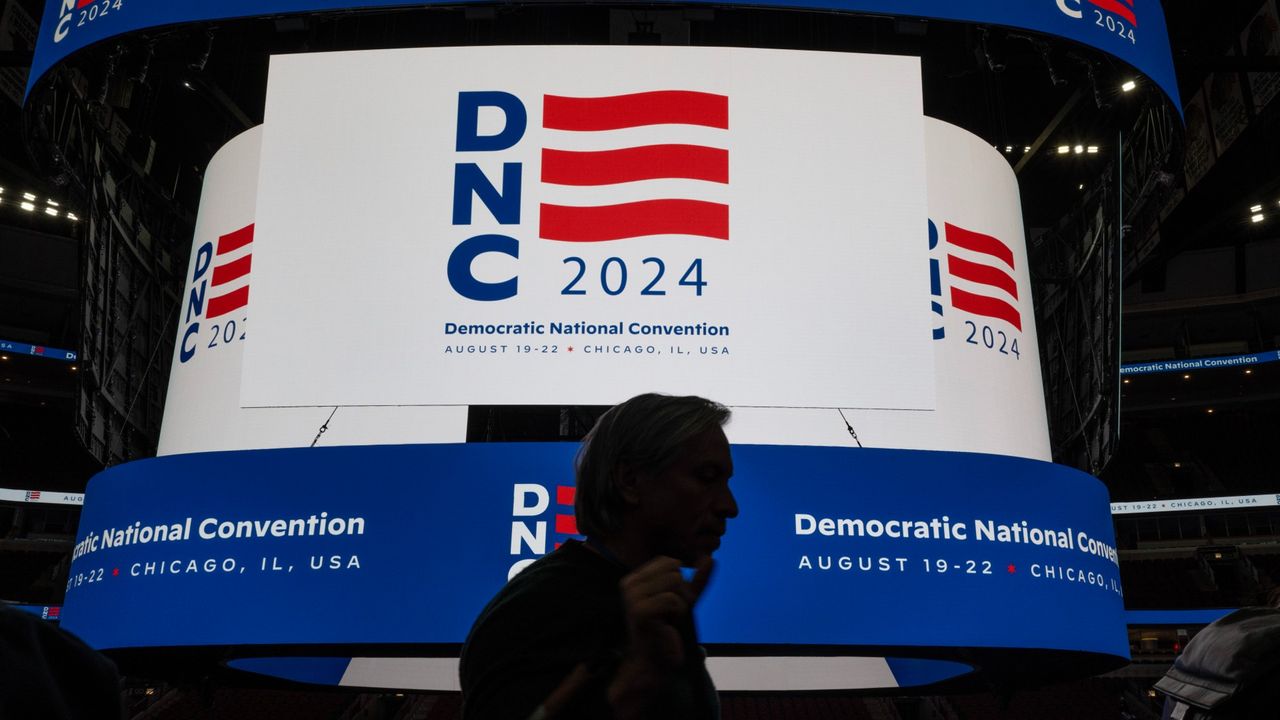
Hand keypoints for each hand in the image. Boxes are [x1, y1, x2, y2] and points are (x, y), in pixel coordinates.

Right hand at [607, 555, 712, 715]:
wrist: (656, 660)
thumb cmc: (668, 628)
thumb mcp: (686, 598)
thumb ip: (698, 579)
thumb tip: (711, 558)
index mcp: (635, 577)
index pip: (669, 561)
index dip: (680, 582)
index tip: (670, 603)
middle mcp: (629, 583)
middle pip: (674, 569)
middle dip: (680, 592)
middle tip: (670, 613)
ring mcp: (632, 596)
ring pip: (674, 581)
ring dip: (680, 603)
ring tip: (668, 619)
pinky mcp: (639, 610)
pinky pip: (673, 599)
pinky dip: (678, 613)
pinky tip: (667, 625)